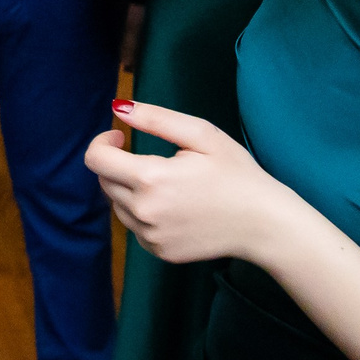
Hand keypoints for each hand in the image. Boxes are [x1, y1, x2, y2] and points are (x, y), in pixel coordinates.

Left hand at [84, 101, 298, 266]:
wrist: (264, 224)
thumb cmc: (237, 174)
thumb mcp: (202, 135)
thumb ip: (155, 119)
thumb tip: (118, 108)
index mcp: (151, 178)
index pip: (96, 159)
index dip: (103, 142)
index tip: (120, 137)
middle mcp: (144, 212)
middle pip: (104, 181)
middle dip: (117, 164)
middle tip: (148, 157)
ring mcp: (150, 236)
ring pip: (117, 205)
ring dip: (129, 189)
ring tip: (166, 183)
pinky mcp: (158, 251)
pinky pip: (134, 227)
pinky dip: (143, 212)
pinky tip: (173, 206)